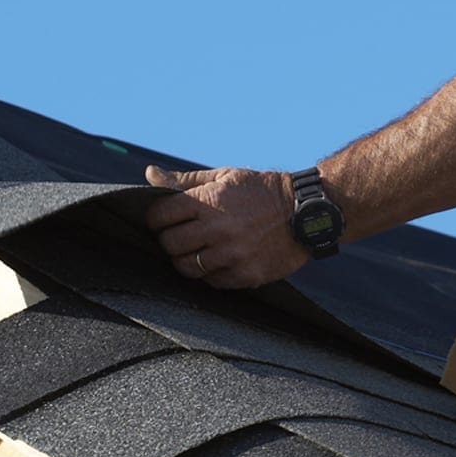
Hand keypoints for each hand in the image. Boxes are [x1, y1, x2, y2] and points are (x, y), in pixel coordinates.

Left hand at [142, 165, 307, 288]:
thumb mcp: (225, 177)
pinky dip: (210, 273)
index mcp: (208, 201)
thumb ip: (185, 180)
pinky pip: (212, 281)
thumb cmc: (261, 191)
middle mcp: (217, 229)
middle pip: (169, 244)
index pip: (160, 216)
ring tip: (196, 250)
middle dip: (168, 239)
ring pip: (186, 267)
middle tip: (179, 235)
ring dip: (186, 259)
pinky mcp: (246, 275)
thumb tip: (150, 175)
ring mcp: (232, 255)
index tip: (163, 219)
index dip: (156, 218)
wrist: (306, 212)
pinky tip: (219, 259)